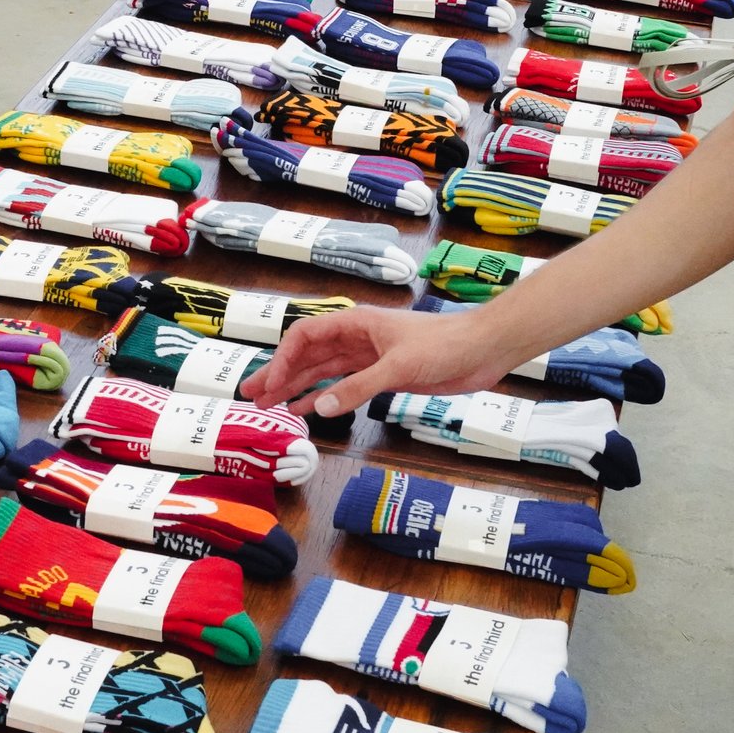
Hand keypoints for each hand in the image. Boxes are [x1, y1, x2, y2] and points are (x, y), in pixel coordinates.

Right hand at [240, 306, 508, 415]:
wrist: (482, 349)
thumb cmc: (444, 345)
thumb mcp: (398, 367)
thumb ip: (359, 388)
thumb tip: (323, 408)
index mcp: (356, 323)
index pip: (306, 335)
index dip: (284, 357)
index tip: (269, 382)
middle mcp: (357, 338)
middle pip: (308, 354)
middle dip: (280, 373)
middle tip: (252, 395)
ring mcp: (368, 357)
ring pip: (322, 371)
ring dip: (296, 387)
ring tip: (270, 404)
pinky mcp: (383, 375)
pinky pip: (344, 385)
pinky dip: (325, 397)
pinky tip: (307, 409)